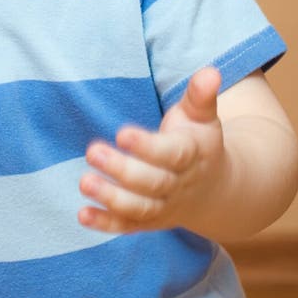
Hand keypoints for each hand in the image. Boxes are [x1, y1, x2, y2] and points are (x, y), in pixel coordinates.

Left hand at [78, 67, 225, 233]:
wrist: (214, 190)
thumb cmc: (198, 141)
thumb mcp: (202, 116)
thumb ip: (201, 95)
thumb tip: (211, 71)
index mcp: (192, 156)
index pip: (171, 154)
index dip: (147, 147)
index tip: (121, 133)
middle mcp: (178, 186)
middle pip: (151, 183)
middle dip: (122, 170)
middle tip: (92, 151)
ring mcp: (163, 207)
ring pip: (139, 208)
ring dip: (111, 198)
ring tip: (84, 182)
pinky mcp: (148, 222)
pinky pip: (127, 226)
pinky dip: (106, 223)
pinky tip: (82, 215)